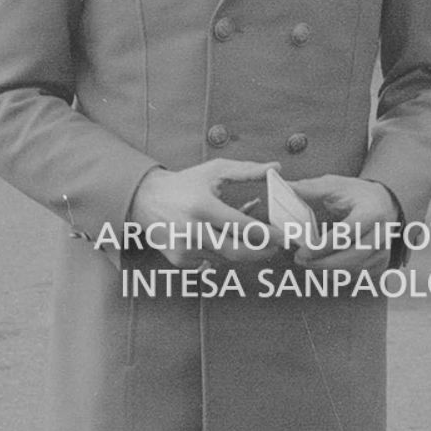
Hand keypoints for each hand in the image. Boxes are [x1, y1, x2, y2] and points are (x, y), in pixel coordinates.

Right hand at [129, 159, 281, 264]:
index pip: (243, 227)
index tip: (285, 238)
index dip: (268, 235)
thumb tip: (276, 168)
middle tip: (275, 248)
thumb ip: (247, 170)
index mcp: (203, 207)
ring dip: (240, 249)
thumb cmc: (185, 183)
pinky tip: (219, 237)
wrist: (145, 199)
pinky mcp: (179, 260)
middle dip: (261, 253)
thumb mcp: (215, 170)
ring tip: (244, 234)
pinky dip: (221, 252)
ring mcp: (184, 248)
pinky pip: (210, 262)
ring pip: (225, 258)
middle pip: (237, 253)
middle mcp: (192, 230)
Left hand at [290, 175, 397, 272]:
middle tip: (300, 260)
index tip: (302, 252)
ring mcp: (384, 251)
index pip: (347, 234)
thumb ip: (310, 189)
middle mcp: (382, 234)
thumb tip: (284, 187)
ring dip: (328, 271)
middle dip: (323, 263)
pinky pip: (358, 276)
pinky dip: (338, 274)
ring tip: (307, 263)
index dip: (323, 245)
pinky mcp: (381, 263)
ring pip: (355, 270)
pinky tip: (322, 267)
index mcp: (372, 212)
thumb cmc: (356, 194)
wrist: (384, 203)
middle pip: (353, 257)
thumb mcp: (335, 185)